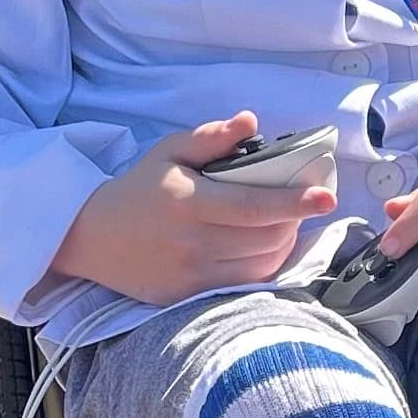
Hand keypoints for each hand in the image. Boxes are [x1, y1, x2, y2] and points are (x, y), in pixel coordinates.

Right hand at [57, 114, 332, 305]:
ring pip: (261, 264)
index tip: (325, 197)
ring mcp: (192, 275)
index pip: (253, 207)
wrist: (92, 237)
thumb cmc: (139, 189)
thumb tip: (251, 121)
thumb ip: (211, 138)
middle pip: (265, 238)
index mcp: (188, 204)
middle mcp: (192, 244)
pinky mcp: (190, 297)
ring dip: (283, 243)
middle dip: (293, 220)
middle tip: (301, 202)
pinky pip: (245, 284)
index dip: (293, 202)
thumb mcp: (168, 152)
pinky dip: (264, 265)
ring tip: (283, 222)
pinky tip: (264, 246)